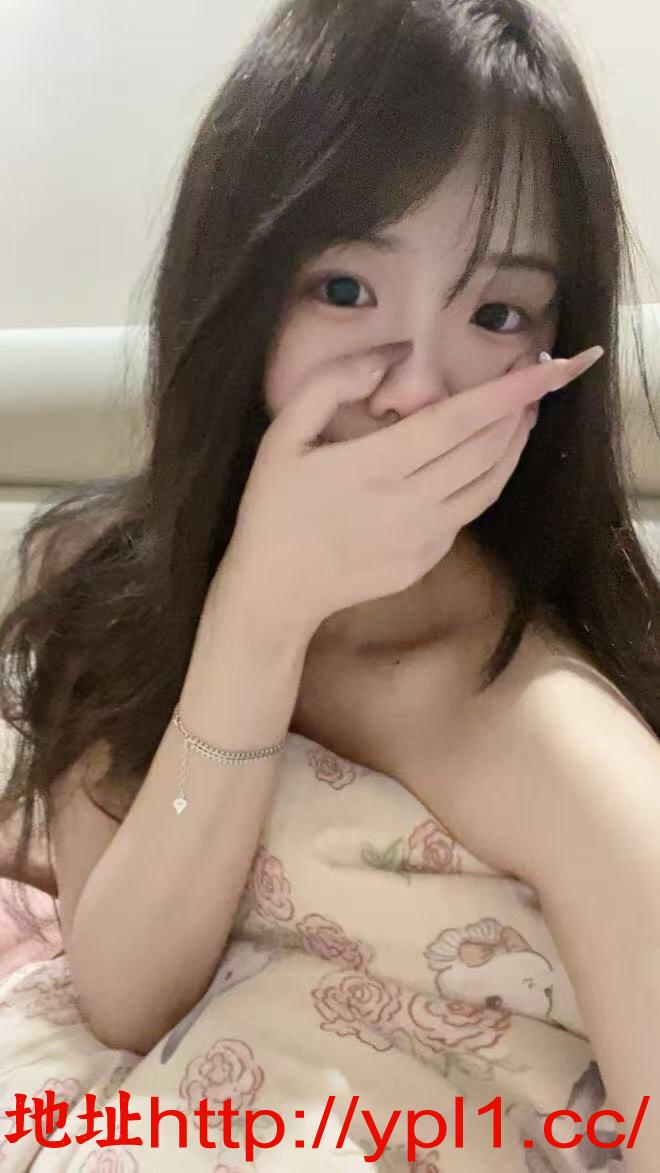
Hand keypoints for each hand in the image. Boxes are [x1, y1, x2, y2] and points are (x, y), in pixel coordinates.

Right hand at [224, 342, 604, 640]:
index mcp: (374, 467)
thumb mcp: (283, 435)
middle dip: (522, 408)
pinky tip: (484, 456)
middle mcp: (409, 504)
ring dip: (515, 443)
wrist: (276, 591)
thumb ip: (333, 384)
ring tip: (525, 411)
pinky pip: (469, 512)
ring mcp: (424, 538)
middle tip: (539, 374)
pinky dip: (487, 477)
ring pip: (490, 484)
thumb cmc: (274, 507)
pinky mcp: (428, 559)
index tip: (548, 364)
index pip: (457, 421)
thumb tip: (396, 355)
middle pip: (485, 450)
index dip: (507, 391)